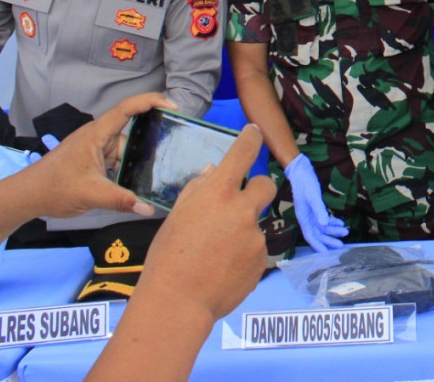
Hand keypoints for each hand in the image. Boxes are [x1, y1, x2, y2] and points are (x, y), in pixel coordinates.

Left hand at [15, 92, 174, 218]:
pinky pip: (117, 160)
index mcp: (95, 135)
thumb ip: (121, 201)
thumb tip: (149, 209)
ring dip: (137, 160)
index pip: (126, 109)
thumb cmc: (53, 189)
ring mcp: (94, 149)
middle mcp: (97, 137)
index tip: (172, 107)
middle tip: (173, 149)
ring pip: (125, 149)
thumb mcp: (90, 195)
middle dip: (149, 140)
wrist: (25, 197)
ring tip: (158, 171)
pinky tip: (138, 181)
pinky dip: (127, 169)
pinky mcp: (93, 161)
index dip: (150, 102)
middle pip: (130, 132)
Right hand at [135, 125, 275, 323]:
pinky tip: (222, 269)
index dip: (250, 139)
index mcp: (218, 194)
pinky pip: (255, 249)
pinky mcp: (262, 260)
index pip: (242, 154)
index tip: (255, 132)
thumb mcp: (177, 216)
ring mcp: (256, 236)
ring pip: (255, 222)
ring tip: (215, 253)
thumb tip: (214, 171)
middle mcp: (243, 210)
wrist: (178, 302)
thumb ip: (198, 190)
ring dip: (242, 230)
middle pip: (266, 185)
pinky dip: (243, 255)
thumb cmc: (167, 257)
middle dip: (256, 188)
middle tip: (240, 202)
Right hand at [285, 153, 346, 251]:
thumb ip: (319, 210)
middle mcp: (307, 218)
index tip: (326, 254)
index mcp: (303, 218)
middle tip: (341, 245)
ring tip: (346, 232)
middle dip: (329, 240)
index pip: (310, 236)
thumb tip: (324, 224)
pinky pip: (325, 219)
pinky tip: (341, 223)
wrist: (302, 172)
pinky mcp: (316, 208)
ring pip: (323, 227)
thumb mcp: (313, 196)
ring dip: (333, 231)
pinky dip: (333, 222)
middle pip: (318, 234)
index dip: (318, 246)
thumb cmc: (306, 184)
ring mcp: (311, 214)